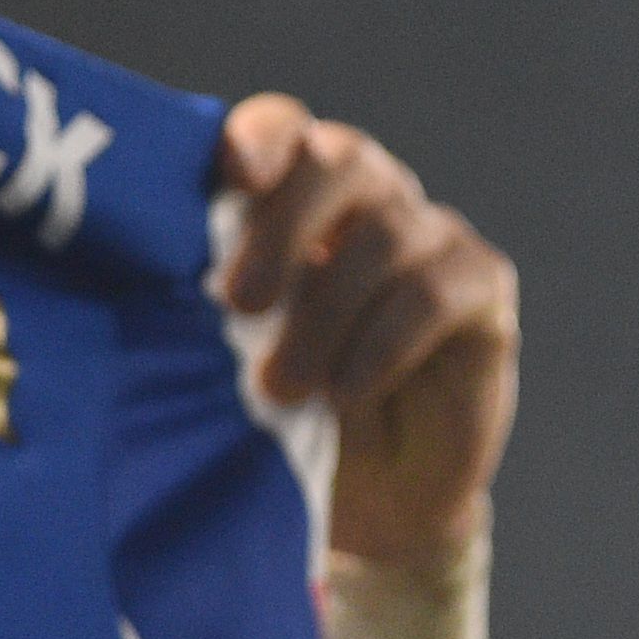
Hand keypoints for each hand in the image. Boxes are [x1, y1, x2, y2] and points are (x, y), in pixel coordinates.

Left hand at [215, 97, 519, 575]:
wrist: (371, 507)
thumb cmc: (285, 424)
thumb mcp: (230, 362)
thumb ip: (210, 308)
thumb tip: (155, 280)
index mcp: (299, 200)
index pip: (286, 131)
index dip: (261, 138)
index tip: (231, 175)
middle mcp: (372, 201)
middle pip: (341, 160)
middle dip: (284, 227)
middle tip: (239, 303)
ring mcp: (433, 238)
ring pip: (386, 235)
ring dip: (325, 316)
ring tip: (281, 388)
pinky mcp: (482, 288)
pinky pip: (434, 291)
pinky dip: (382, 343)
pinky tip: (347, 392)